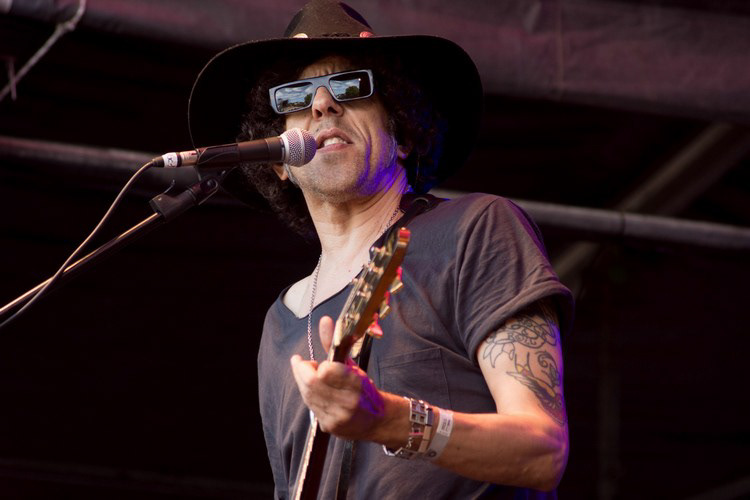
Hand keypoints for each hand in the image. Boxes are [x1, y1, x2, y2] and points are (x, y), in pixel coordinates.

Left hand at [290, 315, 384, 440]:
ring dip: (303, 382)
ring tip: (307, 374)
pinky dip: (309, 395)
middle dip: (302, 370)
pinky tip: (314, 390)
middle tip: (301, 363)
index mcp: (356, 384)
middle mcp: (347, 402)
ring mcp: (337, 416)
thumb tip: (325, 320)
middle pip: (312, 383)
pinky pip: (310, 406)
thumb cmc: (366, 390)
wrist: (378, 421)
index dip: (319, 365)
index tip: (317, 362)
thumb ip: (335, 343)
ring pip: (308, 395)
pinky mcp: (329, 426)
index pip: (326, 371)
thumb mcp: (353, 364)